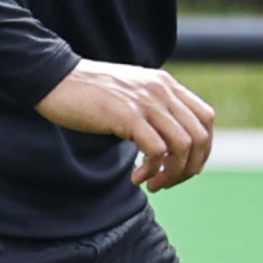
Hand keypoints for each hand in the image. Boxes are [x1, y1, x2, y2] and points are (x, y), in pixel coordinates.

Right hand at [36, 57, 218, 191]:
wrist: (56, 79)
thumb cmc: (89, 93)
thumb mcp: (131, 95)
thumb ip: (152, 110)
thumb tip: (169, 145)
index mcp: (166, 84)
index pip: (206, 119)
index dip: (202, 150)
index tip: (183, 168)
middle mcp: (162, 91)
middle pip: (199, 136)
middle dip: (189, 168)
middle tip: (166, 182)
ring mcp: (146, 102)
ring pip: (183, 145)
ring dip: (172, 173)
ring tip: (152, 184)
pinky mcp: (128, 116)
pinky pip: (157, 151)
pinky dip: (152, 171)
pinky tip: (136, 178)